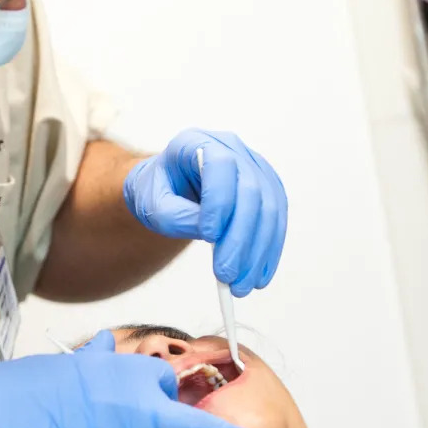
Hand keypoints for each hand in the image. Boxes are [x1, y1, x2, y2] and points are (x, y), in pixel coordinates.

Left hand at [123, 128, 286, 295]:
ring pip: (269, 209)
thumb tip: (213, 234)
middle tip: (226, 275)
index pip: (220, 166)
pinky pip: (277, 220)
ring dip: (258, 251)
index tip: (209, 237)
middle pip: (250, 191)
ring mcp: (254, 167)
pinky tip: (259, 276)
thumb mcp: (151, 204)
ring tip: (241, 285)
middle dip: (240, 238)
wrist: (169, 188)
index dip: (220, 201)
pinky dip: (269, 251)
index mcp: (197, 142)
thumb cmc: (157, 192)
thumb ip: (175, 216)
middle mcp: (231, 148)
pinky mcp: (267, 189)